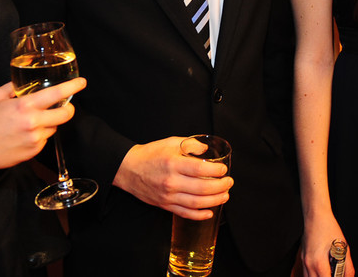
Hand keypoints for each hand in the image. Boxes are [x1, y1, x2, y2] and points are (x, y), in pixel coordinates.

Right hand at [0, 78, 85, 170]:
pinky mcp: (34, 151)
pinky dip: (40, 135)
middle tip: (64, 106)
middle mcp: (33, 122)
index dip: (72, 87)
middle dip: (68, 109)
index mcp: (25, 106)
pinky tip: (25, 135)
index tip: (81, 82)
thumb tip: (27, 81)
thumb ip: (15, 86)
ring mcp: (34, 139)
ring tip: (31, 122)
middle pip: (66, 114)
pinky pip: (45, 139)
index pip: (57, 94)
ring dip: (49, 123)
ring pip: (54, 127)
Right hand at [113, 137, 232, 218]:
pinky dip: (199, 215)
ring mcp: (168, 196)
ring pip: (196, 203)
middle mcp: (171, 181)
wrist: (128, 169)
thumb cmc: (150, 154)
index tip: (224, 169)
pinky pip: (185, 213)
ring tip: (225, 196)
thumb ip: (190, 145)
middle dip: (220, 186)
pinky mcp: (165, 205)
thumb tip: (206, 150)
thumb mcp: (170, 142)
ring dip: (214, 201)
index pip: (200, 169)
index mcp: (173, 163)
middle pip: (202, 188)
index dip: (216, 171)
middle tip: (229, 182)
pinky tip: (209, 212)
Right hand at [301, 213, 353, 276]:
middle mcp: (308, 264)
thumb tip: (349, 276)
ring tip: (329, 272)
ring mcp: (304, 260)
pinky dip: (314, 275)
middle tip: (335, 274)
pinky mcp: (303, 257)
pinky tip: (323, 270)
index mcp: (318, 263)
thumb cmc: (328, 227)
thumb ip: (348, 266)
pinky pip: (306, 273)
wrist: (315, 215)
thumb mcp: (343, 248)